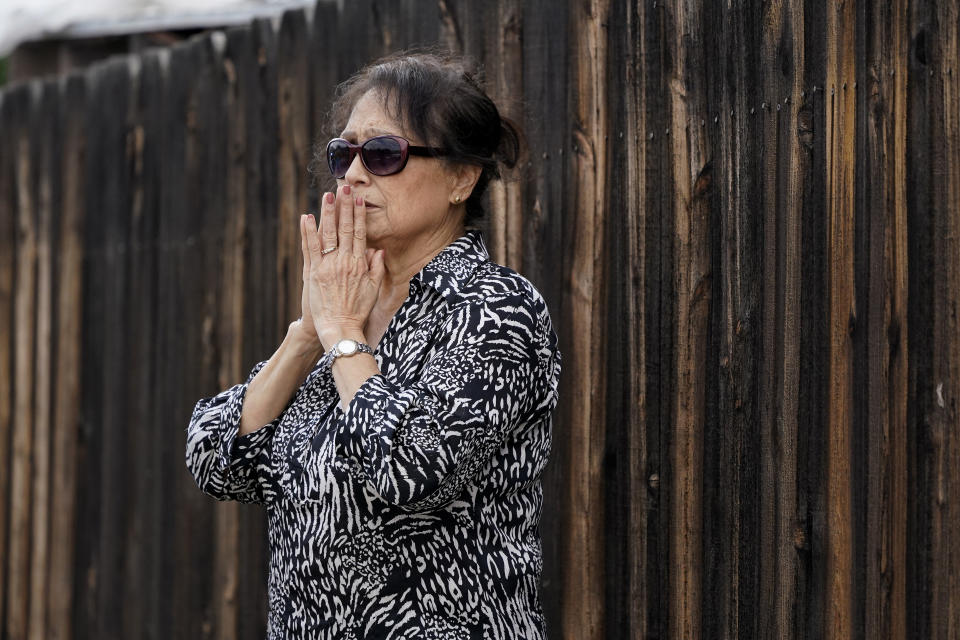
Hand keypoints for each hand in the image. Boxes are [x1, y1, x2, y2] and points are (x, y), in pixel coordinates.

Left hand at [301, 185, 384, 349]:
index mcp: (359, 264)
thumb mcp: (373, 289)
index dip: (359, 214)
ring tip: (327, 195)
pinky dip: (307, 232)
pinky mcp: (313, 273)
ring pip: (327, 234)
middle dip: (344, 206)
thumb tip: (378, 250)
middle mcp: (344, 261)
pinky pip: (310, 248)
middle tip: (344, 187)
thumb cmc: (357, 310)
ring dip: (327, 213)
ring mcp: (327, 266)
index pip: (361, 233)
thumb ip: (376, 268)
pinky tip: (306, 217)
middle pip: (345, 228)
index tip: (358, 199)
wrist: (339, 327)